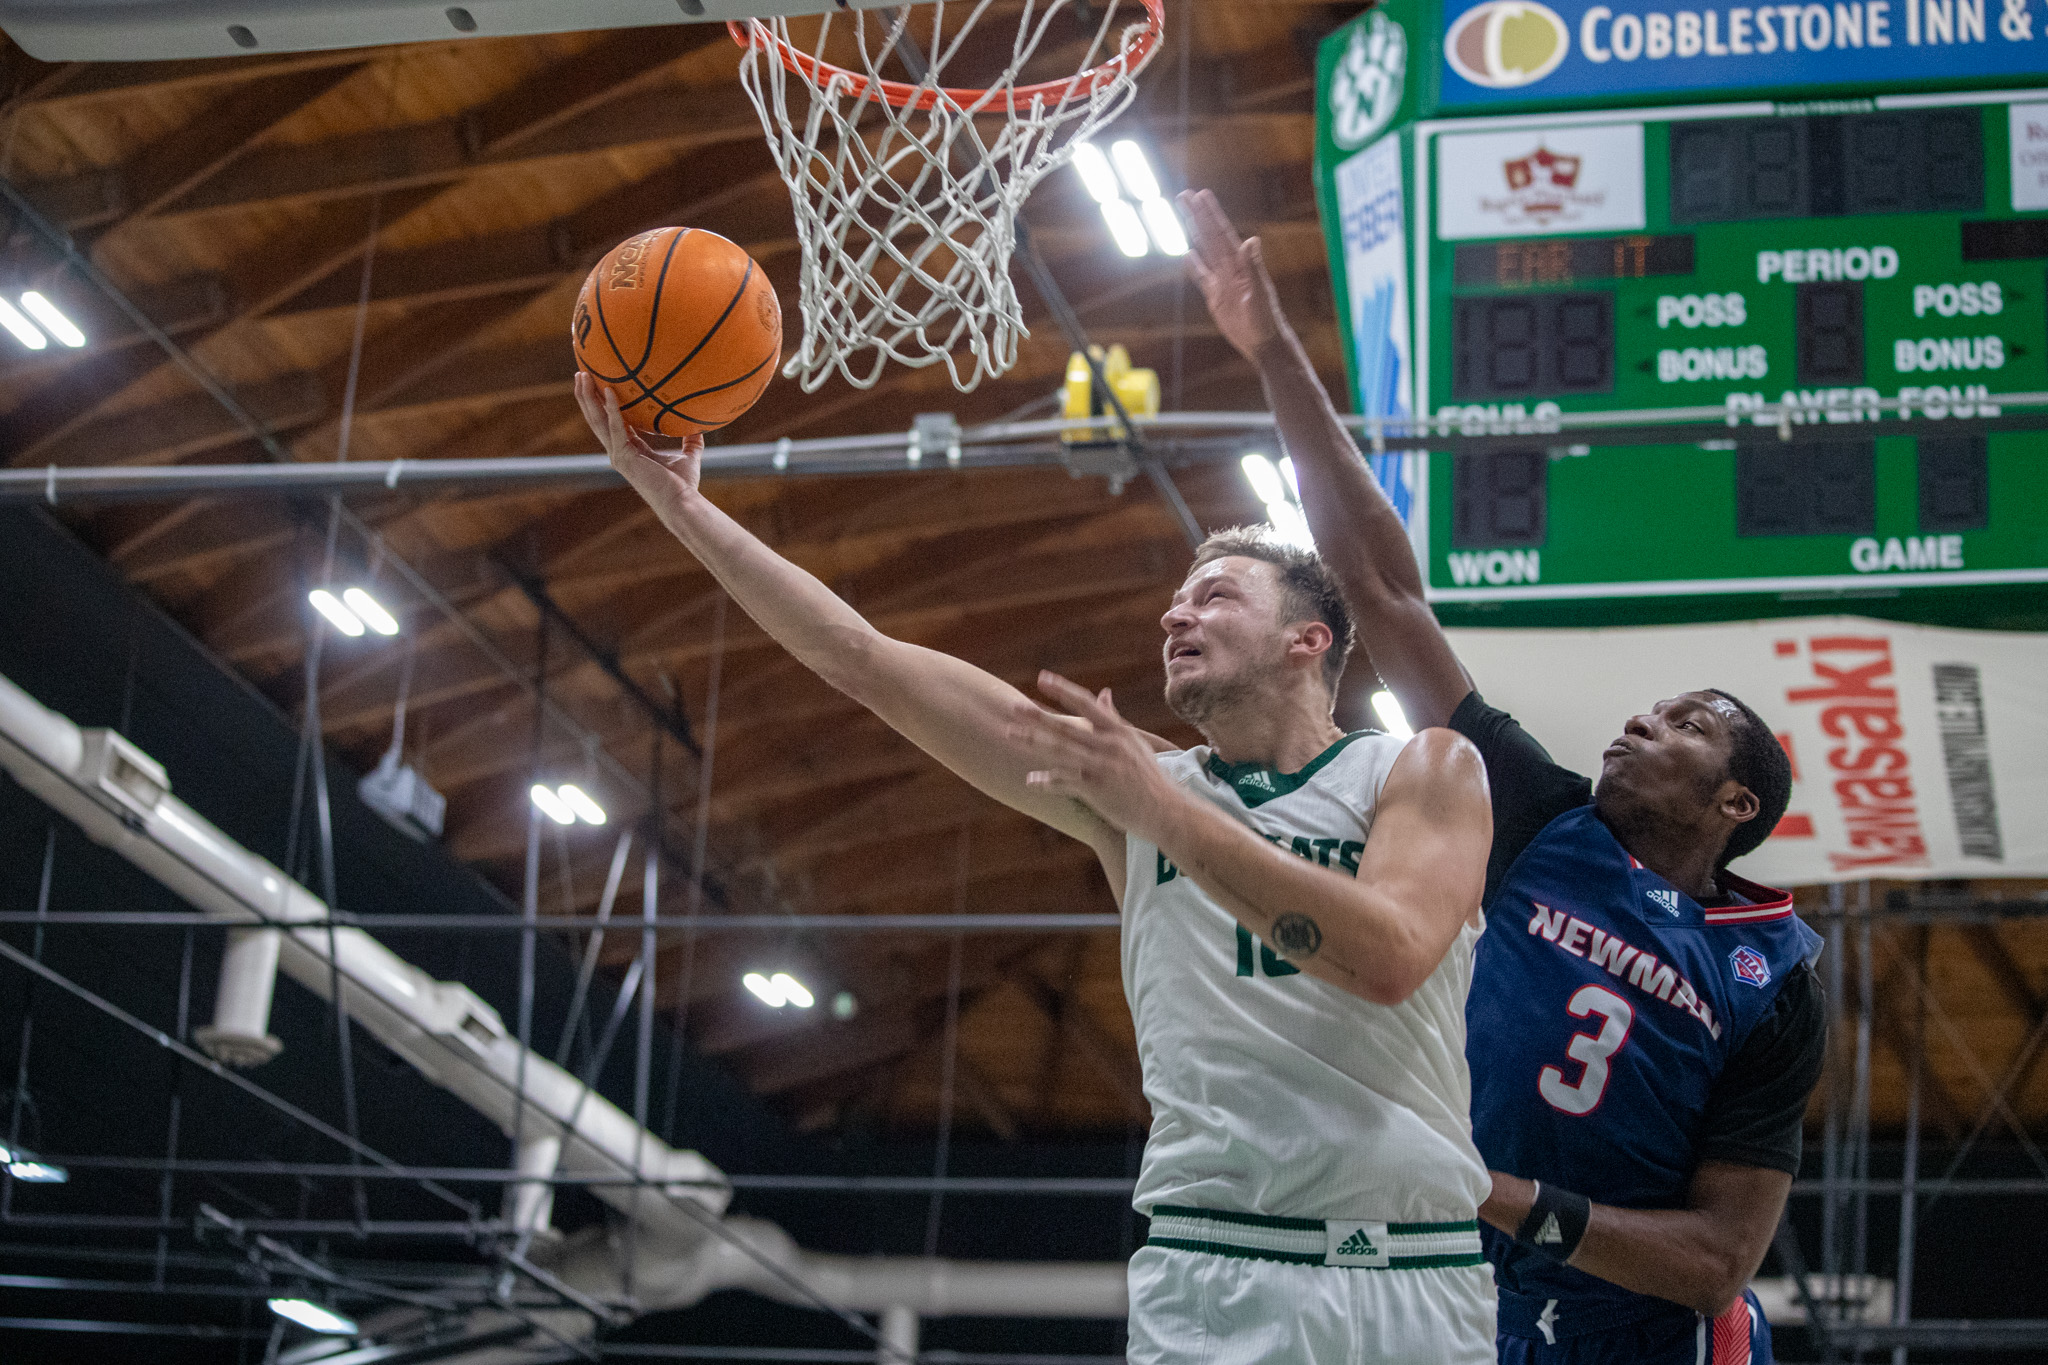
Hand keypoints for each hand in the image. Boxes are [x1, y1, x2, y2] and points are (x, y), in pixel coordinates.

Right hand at [575, 371, 704, 513]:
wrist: (681, 503)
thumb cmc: (683, 484)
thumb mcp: (689, 455)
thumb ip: (691, 440)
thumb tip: (700, 427)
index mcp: (629, 449)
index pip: (610, 422)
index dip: (602, 404)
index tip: (596, 384)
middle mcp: (618, 451)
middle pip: (596, 419)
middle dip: (586, 396)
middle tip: (580, 373)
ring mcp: (618, 455)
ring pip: (597, 421)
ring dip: (588, 398)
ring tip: (582, 375)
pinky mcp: (623, 457)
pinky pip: (615, 428)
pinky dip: (611, 409)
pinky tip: (608, 390)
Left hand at [1011, 672, 1180, 840]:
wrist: (1164, 809)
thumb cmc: (1148, 776)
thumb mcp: (1134, 742)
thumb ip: (1114, 719)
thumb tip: (1104, 692)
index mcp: (1117, 731)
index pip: (1086, 704)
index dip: (1063, 690)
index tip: (1042, 678)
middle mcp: (1108, 745)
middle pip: (1066, 727)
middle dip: (1038, 717)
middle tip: (1014, 707)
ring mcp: (1100, 767)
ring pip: (1059, 751)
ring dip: (1032, 742)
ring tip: (1010, 734)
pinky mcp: (1095, 789)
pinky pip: (1064, 782)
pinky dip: (1046, 781)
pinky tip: (1030, 780)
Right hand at [1180, 188, 1290, 361]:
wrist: (1263, 342)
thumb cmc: (1265, 320)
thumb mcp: (1260, 294)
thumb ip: (1255, 267)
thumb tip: (1252, 240)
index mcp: (1240, 264)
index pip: (1221, 234)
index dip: (1211, 214)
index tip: (1201, 194)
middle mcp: (1230, 268)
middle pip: (1209, 236)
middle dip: (1198, 215)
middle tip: (1184, 195)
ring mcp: (1222, 281)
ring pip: (1205, 250)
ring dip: (1195, 232)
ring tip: (1185, 215)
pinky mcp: (1216, 296)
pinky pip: (1202, 277)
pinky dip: (1194, 266)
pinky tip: (1187, 255)